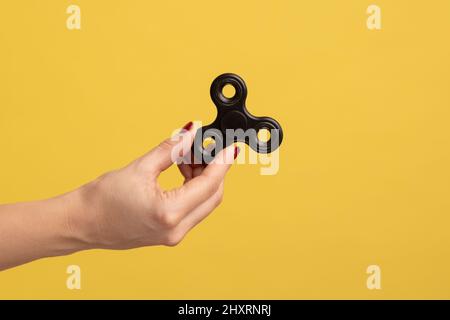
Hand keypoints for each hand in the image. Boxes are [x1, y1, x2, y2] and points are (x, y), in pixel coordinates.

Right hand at [70, 122, 238, 248]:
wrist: (82, 223)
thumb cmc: (102, 200)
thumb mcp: (140, 168)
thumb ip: (171, 150)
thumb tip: (190, 132)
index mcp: (169, 213)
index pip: (209, 184)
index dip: (223, 163)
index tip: (231, 148)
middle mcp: (176, 229)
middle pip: (212, 196)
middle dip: (213, 170)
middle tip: (202, 148)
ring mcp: (173, 235)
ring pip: (204, 204)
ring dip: (202, 179)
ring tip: (187, 157)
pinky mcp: (169, 234)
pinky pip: (192, 210)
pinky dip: (192, 190)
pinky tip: (182, 172)